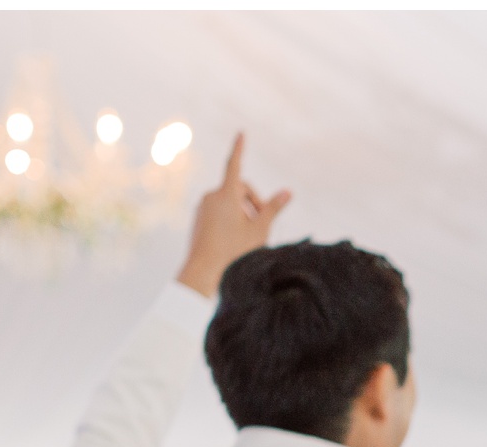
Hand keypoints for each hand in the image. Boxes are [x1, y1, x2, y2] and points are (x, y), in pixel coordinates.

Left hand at [175, 135, 291, 298]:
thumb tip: (288, 192)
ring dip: (242, 214)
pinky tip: (234, 242)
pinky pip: (218, 213)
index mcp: (226, 194)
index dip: (240, 148)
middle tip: (263, 224)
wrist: (203, 272)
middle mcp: (211, 196)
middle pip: (239, 190)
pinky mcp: (198, 220)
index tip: (241, 133)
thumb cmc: (233, 251)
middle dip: (253, 202)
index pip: (235, 165)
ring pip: (229, 203)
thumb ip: (273, 208)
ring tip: (249, 238)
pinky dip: (230, 221)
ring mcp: (203, 208)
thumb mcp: (259, 230)